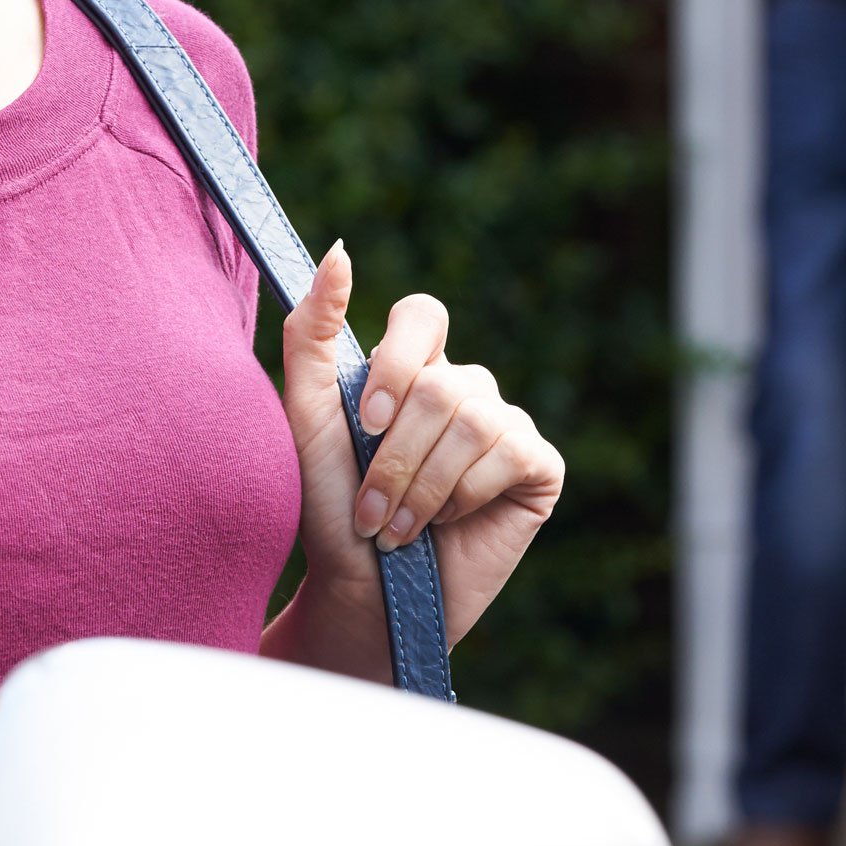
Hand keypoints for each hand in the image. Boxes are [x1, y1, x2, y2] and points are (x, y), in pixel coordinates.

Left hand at [270, 243, 562, 669]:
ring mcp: (506, 426)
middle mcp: (465, 389)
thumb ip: (312, 332)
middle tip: (373, 508)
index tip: (367, 423)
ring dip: (424, 486)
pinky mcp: (538, 468)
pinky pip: (511, 453)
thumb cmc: (331, 509)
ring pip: (474, 419)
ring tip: (400, 527)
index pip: (424, 314)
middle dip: (397, 457)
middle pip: (442, 384)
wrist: (363, 593)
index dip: (398, 363)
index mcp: (413, 369)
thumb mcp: (306, 417)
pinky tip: (449, 524)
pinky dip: (466, 496)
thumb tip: (339, 252)